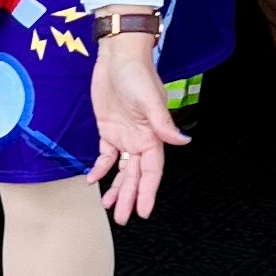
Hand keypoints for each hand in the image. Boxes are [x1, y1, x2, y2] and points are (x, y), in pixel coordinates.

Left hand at [89, 32, 187, 223]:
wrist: (117, 56)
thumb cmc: (137, 74)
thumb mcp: (149, 100)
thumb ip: (163, 123)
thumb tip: (182, 142)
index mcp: (153, 137)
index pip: (151, 172)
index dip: (147, 193)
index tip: (143, 211)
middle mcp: (141, 140)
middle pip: (135, 176)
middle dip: (129, 198)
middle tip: (123, 218)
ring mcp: (124, 136)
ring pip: (122, 170)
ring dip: (116, 188)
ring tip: (109, 207)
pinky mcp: (108, 130)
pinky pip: (105, 156)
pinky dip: (100, 169)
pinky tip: (93, 181)